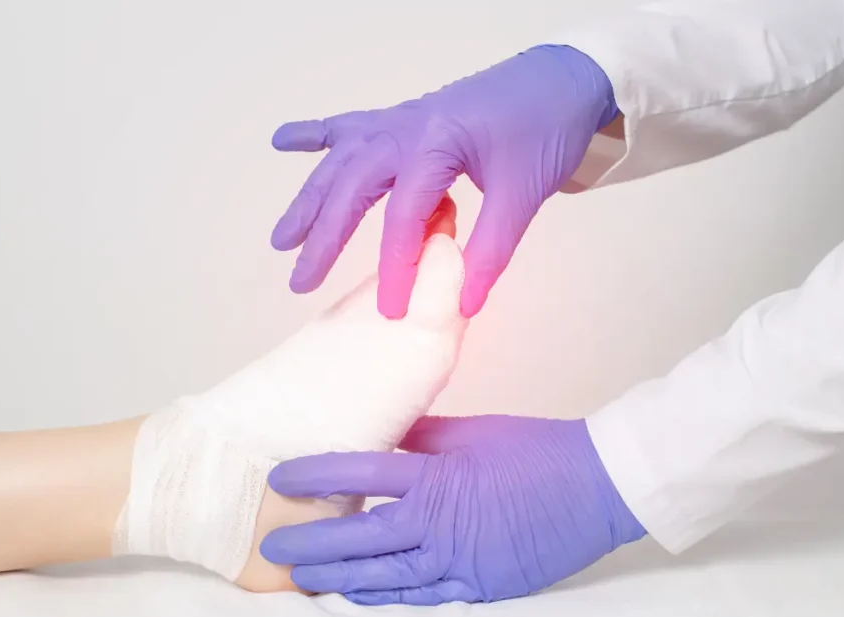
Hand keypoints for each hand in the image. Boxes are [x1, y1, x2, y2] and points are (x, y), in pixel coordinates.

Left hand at [259, 415, 645, 604]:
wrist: (596, 486)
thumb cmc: (536, 450)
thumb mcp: (473, 432)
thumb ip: (421, 437)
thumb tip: (380, 436)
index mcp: (438, 475)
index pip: (363, 473)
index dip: (316, 475)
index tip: (280, 477)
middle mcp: (441, 522)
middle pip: (363, 534)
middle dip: (313, 542)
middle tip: (273, 548)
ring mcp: (460, 559)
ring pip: (385, 573)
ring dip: (339, 574)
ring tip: (301, 577)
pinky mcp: (480, 584)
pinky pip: (424, 595)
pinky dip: (387, 596)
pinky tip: (356, 594)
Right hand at [270, 45, 617, 318]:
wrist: (561, 79)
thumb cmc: (545, 128)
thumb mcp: (524, 192)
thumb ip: (491, 250)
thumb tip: (462, 303)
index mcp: (436, 142)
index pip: (404, 217)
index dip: (396, 268)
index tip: (391, 311)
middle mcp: (406, 127)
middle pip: (351, 187)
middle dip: (323, 237)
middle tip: (300, 281)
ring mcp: (399, 119)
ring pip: (340, 162)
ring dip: (309, 199)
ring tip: (281, 238)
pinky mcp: (402, 119)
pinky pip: (348, 126)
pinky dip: (313, 134)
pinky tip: (281, 141)